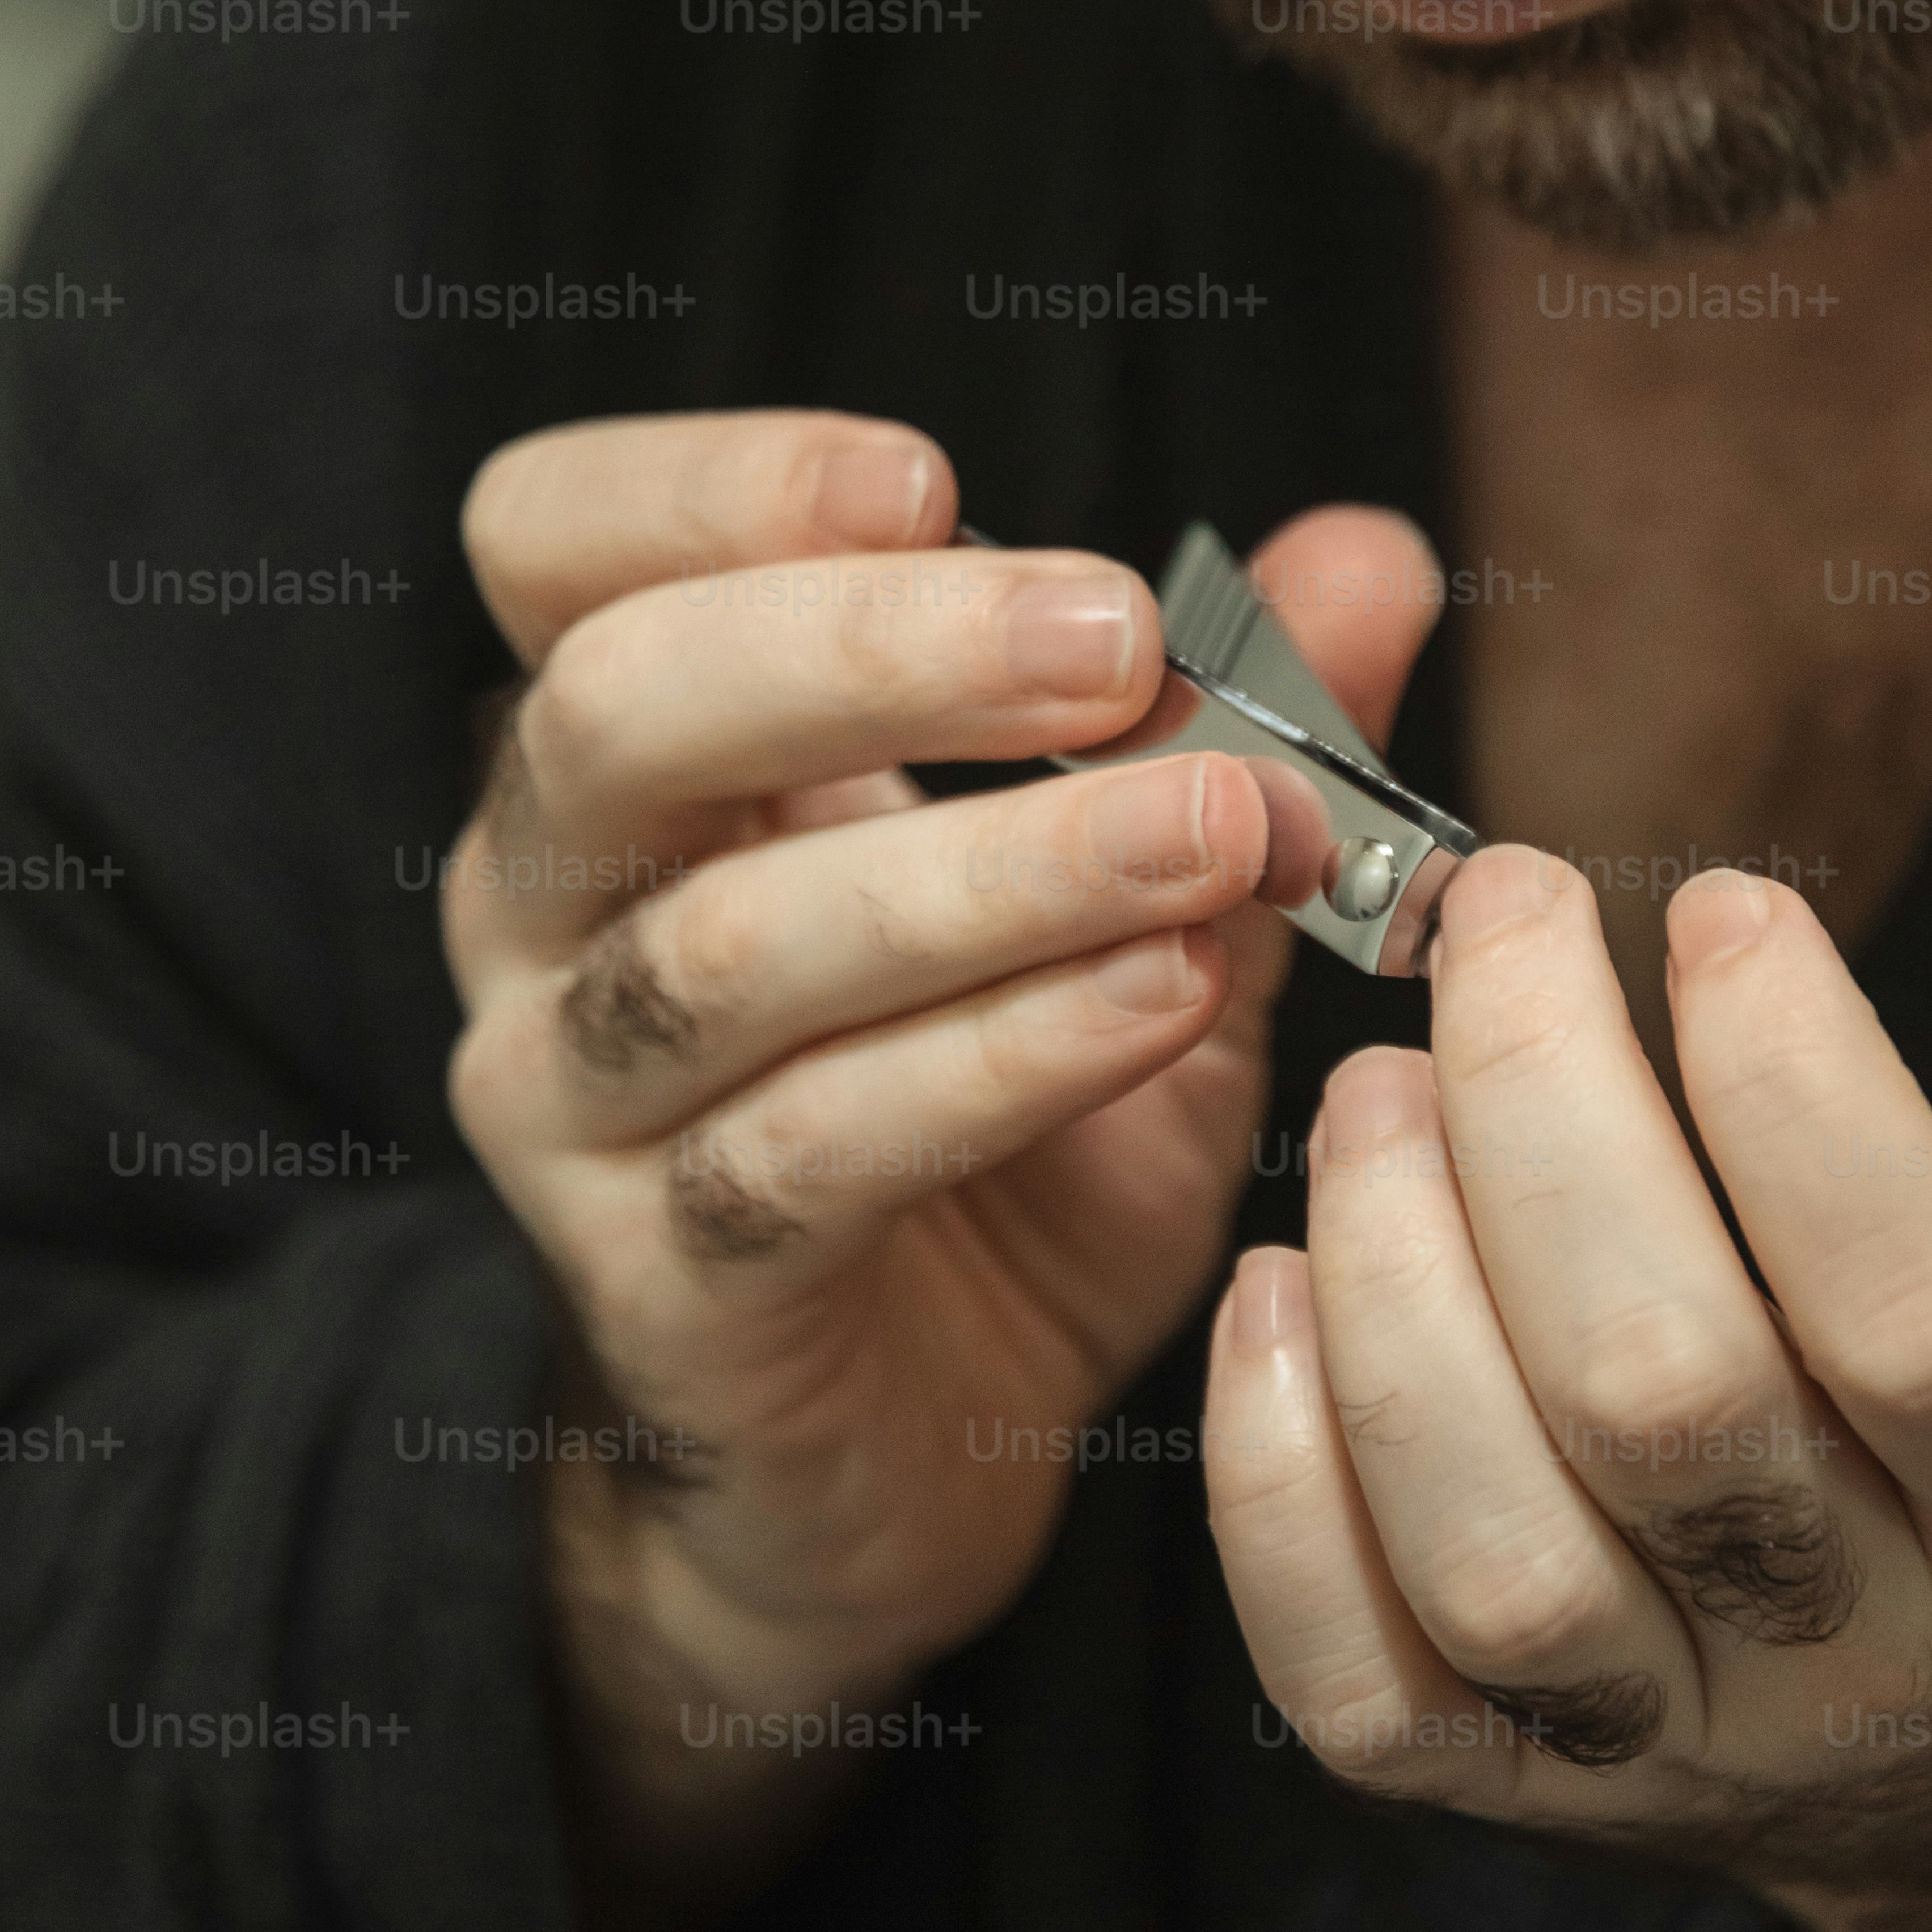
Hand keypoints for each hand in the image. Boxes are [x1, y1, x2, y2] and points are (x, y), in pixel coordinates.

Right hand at [442, 407, 1433, 1929]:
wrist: (910, 1451)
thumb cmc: (1003, 1131)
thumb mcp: (1129, 900)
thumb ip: (1226, 724)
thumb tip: (1377, 549)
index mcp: (636, 763)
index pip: (557, 545)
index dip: (711, 486)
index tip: (935, 480)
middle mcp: (554, 911)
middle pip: (618, 713)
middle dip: (875, 651)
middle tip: (1119, 642)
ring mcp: (580, 1107)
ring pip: (733, 949)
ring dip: (994, 871)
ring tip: (1218, 829)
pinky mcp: (663, 1286)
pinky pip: (811, 1151)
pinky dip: (1003, 1060)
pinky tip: (1164, 1000)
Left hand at [1204, 843, 1931, 1931]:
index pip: (1925, 1318)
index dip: (1804, 1094)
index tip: (1718, 901)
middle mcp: (1878, 1661)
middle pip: (1671, 1407)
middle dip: (1548, 1119)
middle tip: (1497, 918)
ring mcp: (1682, 1746)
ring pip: (1497, 1550)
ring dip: (1392, 1282)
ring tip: (1373, 1082)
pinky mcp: (1523, 1791)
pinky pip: (1362, 1694)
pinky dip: (1277, 1494)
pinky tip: (1266, 1282)